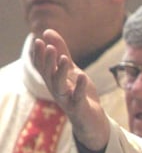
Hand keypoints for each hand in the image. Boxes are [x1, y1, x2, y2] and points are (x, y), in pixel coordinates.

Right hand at [31, 29, 109, 150]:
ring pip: (59, 86)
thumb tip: (47, 31)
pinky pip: (78, 98)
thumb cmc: (79, 93)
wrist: (92, 120)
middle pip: (48, 74)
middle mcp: (57, 89)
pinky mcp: (79, 108)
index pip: (42, 66)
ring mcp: (67, 99)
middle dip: (47, 60)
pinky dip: (80, 88)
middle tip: (47, 46)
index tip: (37, 40)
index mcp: (53, 80)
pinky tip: (83, 76)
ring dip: (60, 72)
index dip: (38, 55)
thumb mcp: (72, 70)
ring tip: (65, 58)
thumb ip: (61, 52)